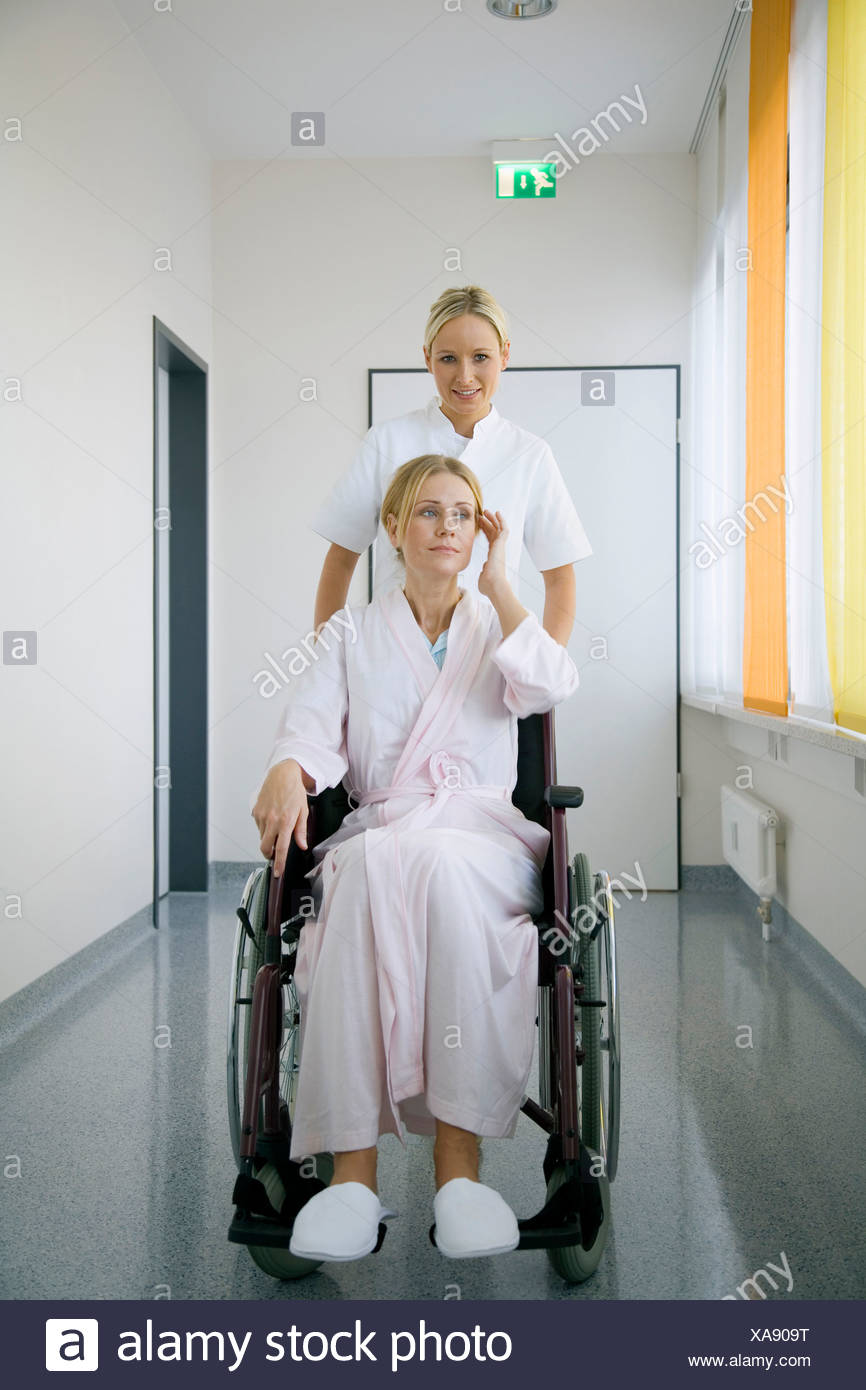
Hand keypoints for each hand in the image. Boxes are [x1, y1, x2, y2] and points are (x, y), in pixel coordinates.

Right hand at [251, 760, 309, 876]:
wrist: (281, 775)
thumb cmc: (294, 792)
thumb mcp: (303, 811)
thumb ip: (301, 831)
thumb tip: (302, 845)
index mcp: (285, 822)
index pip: (282, 848)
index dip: (280, 863)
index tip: (278, 872)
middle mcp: (272, 820)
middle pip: (265, 847)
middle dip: (269, 855)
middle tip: (274, 854)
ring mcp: (262, 816)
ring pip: (262, 837)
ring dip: (268, 838)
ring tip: (277, 826)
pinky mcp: (255, 812)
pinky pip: (259, 826)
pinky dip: (264, 827)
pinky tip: (272, 818)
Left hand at [477, 509, 509, 599]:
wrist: (493, 585)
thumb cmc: (488, 585)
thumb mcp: (483, 575)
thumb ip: (484, 570)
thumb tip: (484, 568)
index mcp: (493, 556)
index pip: (490, 540)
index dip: (486, 531)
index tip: (480, 524)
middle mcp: (498, 550)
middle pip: (494, 532)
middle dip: (488, 523)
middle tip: (482, 514)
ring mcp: (500, 547)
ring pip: (498, 529)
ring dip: (493, 519)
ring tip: (486, 511)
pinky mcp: (502, 544)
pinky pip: (503, 529)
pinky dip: (501, 520)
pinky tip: (497, 513)